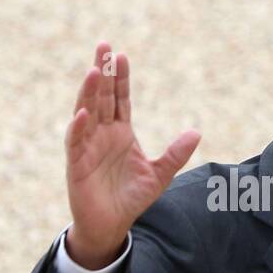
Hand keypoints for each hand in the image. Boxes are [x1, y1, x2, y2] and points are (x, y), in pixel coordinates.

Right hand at [65, 42, 199, 268]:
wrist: (111, 226)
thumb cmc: (131, 198)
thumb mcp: (160, 174)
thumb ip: (176, 153)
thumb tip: (197, 132)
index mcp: (121, 132)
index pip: (120, 99)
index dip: (121, 78)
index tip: (122, 55)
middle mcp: (102, 134)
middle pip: (102, 97)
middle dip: (103, 72)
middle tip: (104, 46)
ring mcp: (87, 147)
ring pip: (86, 112)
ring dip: (89, 92)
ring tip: (95, 71)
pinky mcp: (76, 164)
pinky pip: (75, 142)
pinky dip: (78, 128)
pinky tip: (83, 113)